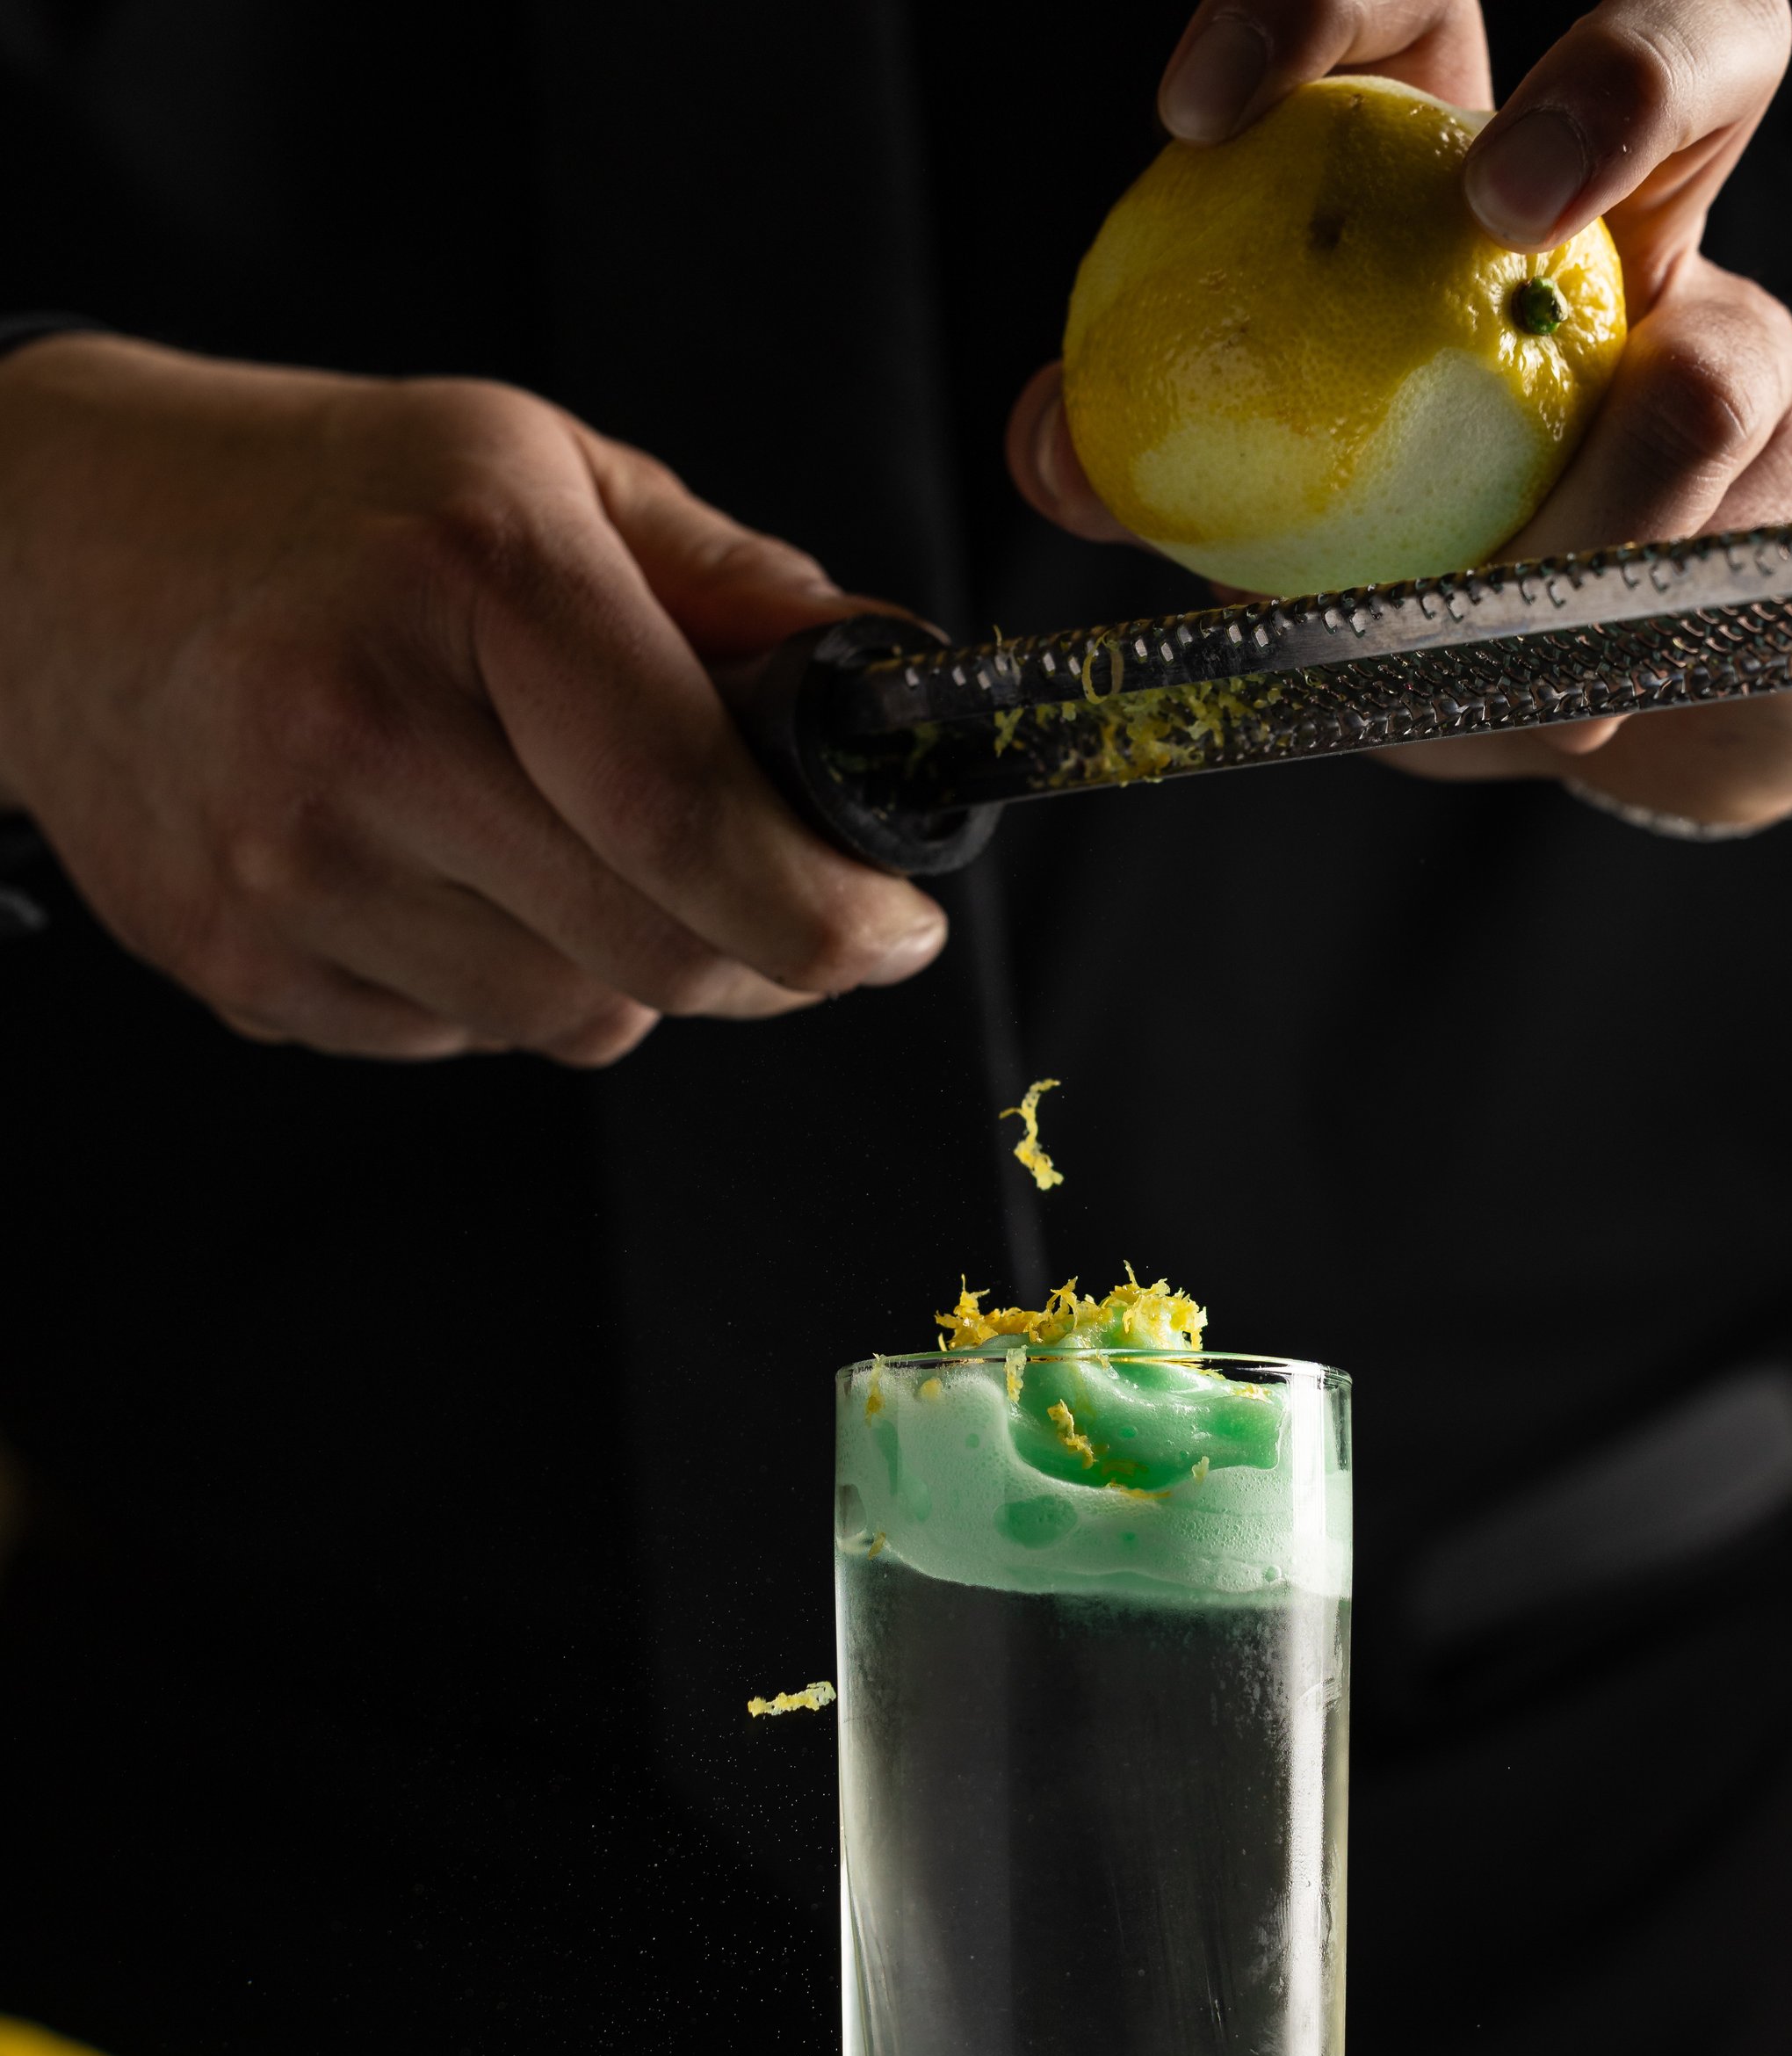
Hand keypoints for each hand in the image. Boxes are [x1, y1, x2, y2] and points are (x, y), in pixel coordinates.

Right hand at [0, 336, 947, 1062]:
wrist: (42, 552)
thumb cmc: (318, 500)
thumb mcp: (538, 467)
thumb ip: (731, 583)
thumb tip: (889, 683)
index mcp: (468, 575)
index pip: (693, 814)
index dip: (832, 909)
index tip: (896, 926)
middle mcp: (363, 729)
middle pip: (660, 954)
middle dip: (767, 959)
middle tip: (790, 911)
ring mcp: (285, 869)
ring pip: (574, 1019)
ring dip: (626, 968)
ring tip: (562, 847)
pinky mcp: (239, 967)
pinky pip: (460, 1041)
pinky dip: (502, 985)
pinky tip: (446, 876)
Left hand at [1009, 0, 1791, 831]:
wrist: (1594, 682)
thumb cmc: (1420, 571)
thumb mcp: (1275, 519)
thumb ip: (1162, 459)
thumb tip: (1051, 443)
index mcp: (1430, 170)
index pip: (1390, 16)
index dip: (1305, 9)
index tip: (1195, 116)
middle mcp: (1596, 189)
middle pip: (1667, 15)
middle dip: (1609, 73)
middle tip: (1496, 203)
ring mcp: (1710, 291)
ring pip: (1724, 270)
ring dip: (1611, 460)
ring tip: (1522, 539)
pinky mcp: (1772, 407)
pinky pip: (1709, 443)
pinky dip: (1612, 569)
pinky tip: (1549, 672)